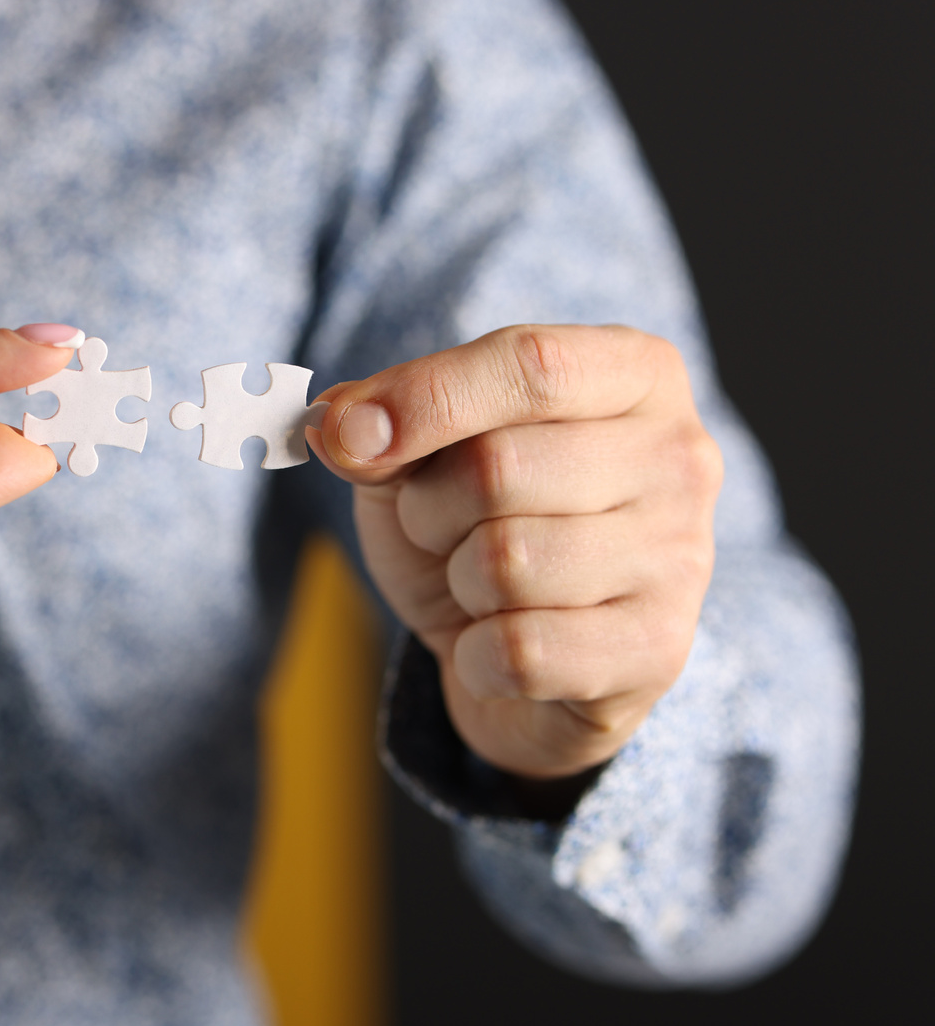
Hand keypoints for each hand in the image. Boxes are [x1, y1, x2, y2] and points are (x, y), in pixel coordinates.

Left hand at [309, 324, 721, 779]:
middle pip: (500, 467)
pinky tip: (501, 648)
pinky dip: (479, 656)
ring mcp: (682, 556)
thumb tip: (342, 425)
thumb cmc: (479, 530)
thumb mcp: (421, 458)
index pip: (529, 363)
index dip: (423, 397)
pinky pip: (521, 651)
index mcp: (635, 373)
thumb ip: (381, 424)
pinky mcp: (661, 650)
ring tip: (483, 586)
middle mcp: (679, 455)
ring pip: (508, 563)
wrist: (527, 662)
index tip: (344, 432)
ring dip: (459, 584)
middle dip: (430, 509)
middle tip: (441, 530)